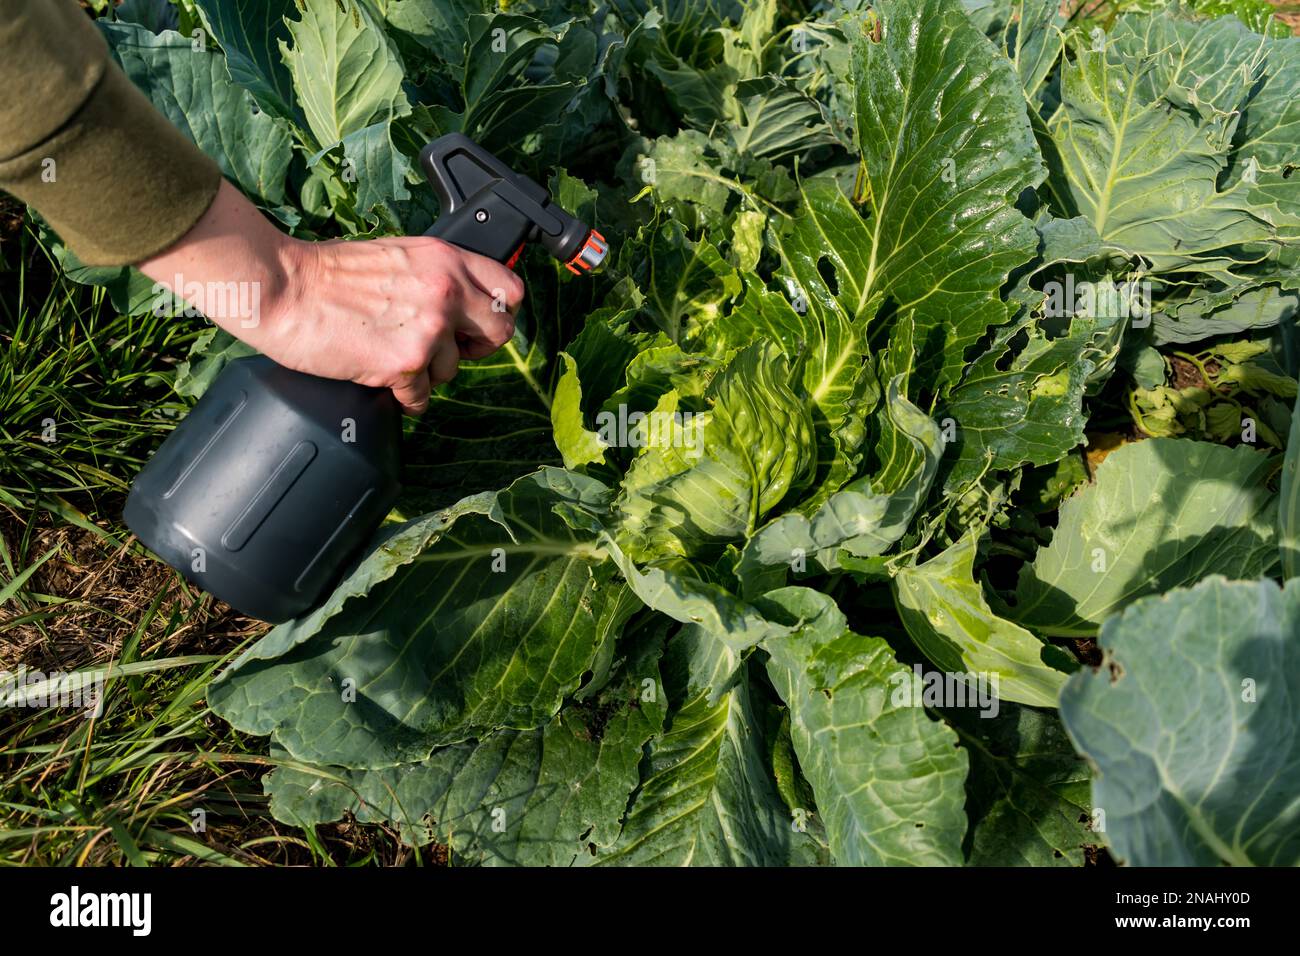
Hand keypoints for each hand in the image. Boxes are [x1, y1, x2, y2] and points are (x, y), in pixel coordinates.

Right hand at [137, 180, 524, 414]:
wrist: (284, 289)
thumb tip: (460, 303)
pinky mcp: (405, 362)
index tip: (477, 322)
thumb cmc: (327, 273)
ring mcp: (428, 328)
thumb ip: (435, 275)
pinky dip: (404, 397)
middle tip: (448, 349)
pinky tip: (383, 379)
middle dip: (477, 347)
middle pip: (501, 331)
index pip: (510, 288)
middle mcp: (445, 290)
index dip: (497, 311)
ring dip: (426, 372)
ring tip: (391, 355)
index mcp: (445, 259)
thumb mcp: (397, 256)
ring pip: (453, 369)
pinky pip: (422, 398)